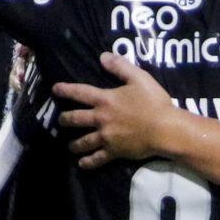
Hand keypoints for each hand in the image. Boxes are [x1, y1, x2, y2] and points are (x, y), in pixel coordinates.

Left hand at [57, 50, 186, 167]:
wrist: (165, 129)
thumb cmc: (154, 102)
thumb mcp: (139, 78)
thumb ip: (120, 67)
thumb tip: (103, 56)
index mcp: (105, 99)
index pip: (80, 93)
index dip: (65, 90)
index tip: (54, 89)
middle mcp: (100, 118)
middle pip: (75, 119)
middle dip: (64, 120)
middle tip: (60, 121)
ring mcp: (105, 137)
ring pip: (82, 142)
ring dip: (74, 144)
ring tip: (70, 146)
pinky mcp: (113, 152)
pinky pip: (96, 159)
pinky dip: (88, 162)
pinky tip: (82, 164)